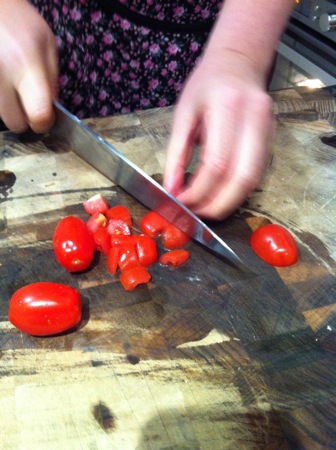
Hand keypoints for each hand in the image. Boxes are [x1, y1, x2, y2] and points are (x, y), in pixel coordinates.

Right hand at [0, 0, 57, 132]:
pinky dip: (1, 98)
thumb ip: (53, 79)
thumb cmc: (19, 23)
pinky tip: (5, 82)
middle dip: (25, 118)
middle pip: (15, 122)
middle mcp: (2, 75)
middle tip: (29, 103)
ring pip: (2, 115)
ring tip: (14, 86)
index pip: (38, 114)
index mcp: (26, 64)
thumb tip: (53, 109)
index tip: (46, 118)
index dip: (44, 122)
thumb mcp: (47, 44)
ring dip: (10, 108)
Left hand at [163, 51, 273, 219]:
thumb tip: (171, 190)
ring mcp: (268, 129)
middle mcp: (254, 118)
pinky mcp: (271, 138)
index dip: (199, 190)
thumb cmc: (205, 85)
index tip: (182, 202)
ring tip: (207, 209)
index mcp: (227, 106)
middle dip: (219, 204)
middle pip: (242, 177)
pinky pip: (257, 173)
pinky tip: (221, 194)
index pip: (216, 163)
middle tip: (198, 215)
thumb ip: (176, 154)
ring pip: (254, 179)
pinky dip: (238, 190)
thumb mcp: (183, 114)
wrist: (238, 62)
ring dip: (230, 201)